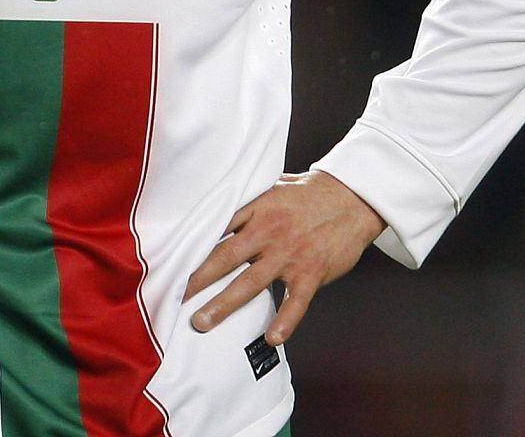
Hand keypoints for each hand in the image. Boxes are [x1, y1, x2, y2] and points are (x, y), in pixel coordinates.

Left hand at [183, 171, 383, 345]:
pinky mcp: (311, 273)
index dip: (194, 244)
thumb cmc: (309, 192)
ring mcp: (289, 254)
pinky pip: (295, 302)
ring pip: (250, 283)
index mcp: (256, 209)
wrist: (351, 198)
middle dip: (198, 279)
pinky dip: (284, 322)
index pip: (217, 227)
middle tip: (176, 296)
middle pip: (225, 257)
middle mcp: (268, 232)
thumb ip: (248, 200)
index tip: (172, 259)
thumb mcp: (273, 186)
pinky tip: (271, 338)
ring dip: (224, 305)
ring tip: (203, 321)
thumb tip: (219, 203)